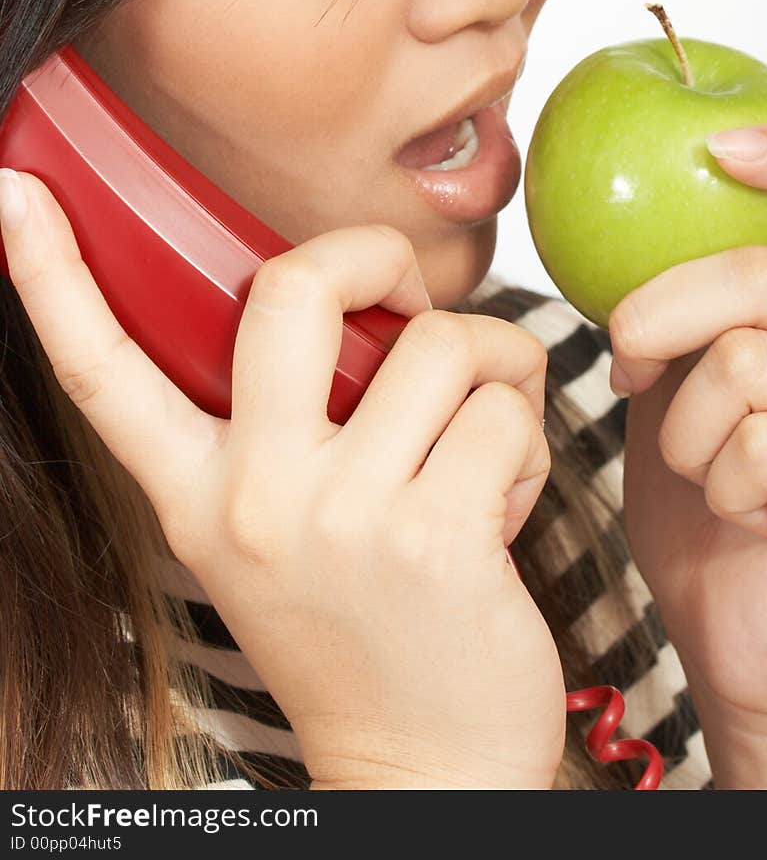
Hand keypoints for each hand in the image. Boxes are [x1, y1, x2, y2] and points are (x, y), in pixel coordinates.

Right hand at [0, 171, 564, 789]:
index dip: (50, 274)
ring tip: (478, 443)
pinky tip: (502, 500)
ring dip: (490, 372)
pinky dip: (525, 435)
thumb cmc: (361, 625)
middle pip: (293, 287)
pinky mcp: (434, 535)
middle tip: (404, 294)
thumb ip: (286, 423)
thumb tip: (360, 301)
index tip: (15, 192)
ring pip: (440, 343)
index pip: (102, 369)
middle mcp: (251, 496)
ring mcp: (340, 515)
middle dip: (372, 253)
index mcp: (196, 491)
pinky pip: (503, 407)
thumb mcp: (279, 529)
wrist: (425, 765)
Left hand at [609, 122, 766, 734]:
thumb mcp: (682, 380)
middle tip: (628, 361)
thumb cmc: (707, 499)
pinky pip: (764, 439)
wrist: (739, 631)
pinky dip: (721, 478)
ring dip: (688, 425)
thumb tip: (620, 221)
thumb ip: (683, 306)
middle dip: (659, 317)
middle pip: (762, 277)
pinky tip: (747, 511)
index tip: (720, 144)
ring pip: (748, 361)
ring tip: (705, 468)